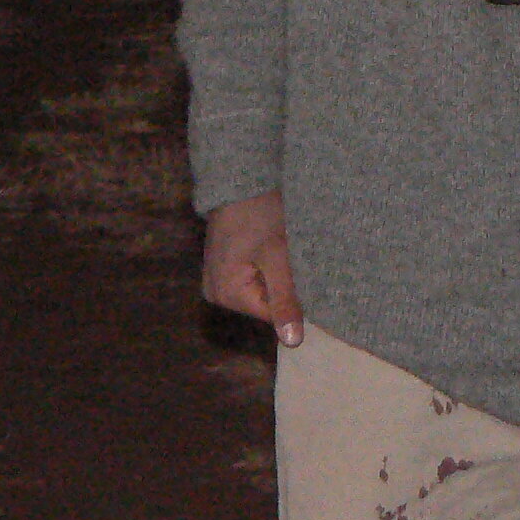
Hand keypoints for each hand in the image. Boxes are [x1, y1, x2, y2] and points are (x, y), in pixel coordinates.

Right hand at [202, 190, 302, 346]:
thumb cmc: (260, 213)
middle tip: (291, 254)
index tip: (304, 272)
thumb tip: (292, 342)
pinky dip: (267, 265)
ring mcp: (217, 277)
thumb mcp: (278, 257)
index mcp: (226, 294)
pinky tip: (273, 245)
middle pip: (265, 303)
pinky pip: (252, 276)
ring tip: (282, 247)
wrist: (242, 177)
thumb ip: (285, 299)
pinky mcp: (224, 264)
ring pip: (262, 288)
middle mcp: (215, 291)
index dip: (294, 296)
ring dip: (278, 273)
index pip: (273, 314)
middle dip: (284, 283)